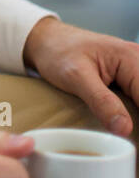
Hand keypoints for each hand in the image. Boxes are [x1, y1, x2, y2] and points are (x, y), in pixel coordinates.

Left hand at [22, 17, 138, 136]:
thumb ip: (101, 101)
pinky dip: (136, 111)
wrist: (47, 40)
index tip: (134, 136)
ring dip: (137, 117)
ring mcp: (136, 67)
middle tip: (128, 136)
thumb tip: (125, 129)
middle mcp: (138, 59)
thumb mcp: (75, 77)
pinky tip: (132, 126)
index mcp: (130, 57)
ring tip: (130, 135)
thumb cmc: (58, 52)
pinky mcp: (131, 77)